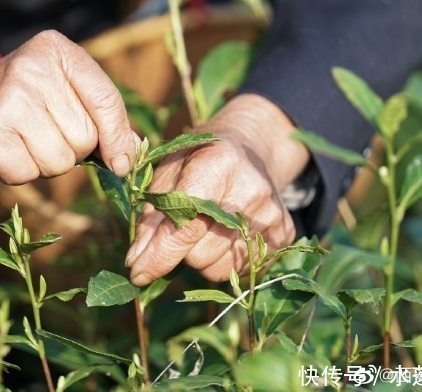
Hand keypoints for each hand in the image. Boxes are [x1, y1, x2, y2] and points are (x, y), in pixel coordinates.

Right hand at [0, 30, 137, 182]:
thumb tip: (131, 153)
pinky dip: (20, 173)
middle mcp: (32, 68)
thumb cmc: (17, 102)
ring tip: (23, 141)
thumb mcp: (60, 90)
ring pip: (61, 161)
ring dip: (46, 163)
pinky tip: (5, 151)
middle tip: (42, 133)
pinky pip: (29, 174)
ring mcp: (8, 100)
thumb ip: (98, 114)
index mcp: (57, 50)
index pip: (106, 99)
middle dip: (72, 149)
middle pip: (85, 137)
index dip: (118, 137)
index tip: (120, 162)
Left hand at [126, 94, 310, 284]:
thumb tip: (137, 261)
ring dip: (201, 260)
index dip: (158, 256)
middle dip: (180, 252)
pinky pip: (241, 272)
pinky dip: (225, 261)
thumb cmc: (198, 160)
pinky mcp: (284, 233)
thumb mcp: (167, 173)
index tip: (137, 273)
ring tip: (205, 231)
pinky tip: (226, 235)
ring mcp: (271, 214)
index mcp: (217, 166)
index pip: (185, 226)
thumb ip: (150, 216)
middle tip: (181, 230)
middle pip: (199, 255)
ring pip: (219, 270)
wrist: (249, 149)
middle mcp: (250, 191)